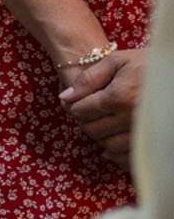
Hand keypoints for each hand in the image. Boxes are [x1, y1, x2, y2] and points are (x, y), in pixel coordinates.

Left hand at [60, 48, 144, 168]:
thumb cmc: (148, 64)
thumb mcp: (117, 61)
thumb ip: (89, 78)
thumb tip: (65, 97)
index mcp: (119, 96)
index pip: (80, 111)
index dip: (75, 106)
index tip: (79, 102)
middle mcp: (131, 117)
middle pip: (92, 130)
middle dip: (87, 121)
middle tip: (92, 112)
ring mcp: (144, 132)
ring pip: (108, 145)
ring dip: (102, 136)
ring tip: (106, 122)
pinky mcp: (153, 142)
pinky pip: (128, 157)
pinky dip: (118, 153)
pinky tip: (116, 141)